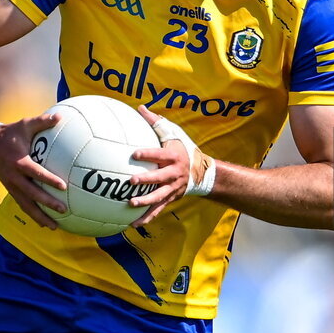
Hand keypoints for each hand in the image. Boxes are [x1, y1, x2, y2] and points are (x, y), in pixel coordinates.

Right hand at [0, 112, 66, 229]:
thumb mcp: (25, 124)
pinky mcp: (10, 190)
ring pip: (26, 205)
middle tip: (64, 209)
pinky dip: (33, 215)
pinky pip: (22, 205)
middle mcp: (14, 177)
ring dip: (40, 216)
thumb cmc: (11, 133)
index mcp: (19, 162)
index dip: (49, 180)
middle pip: (32, 194)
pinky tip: (45, 223)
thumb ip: (42, 121)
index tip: (63, 186)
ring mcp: (11, 186)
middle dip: (47, 203)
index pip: (36, 174)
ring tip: (55, 226)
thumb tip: (60, 116)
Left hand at [128, 105, 213, 226]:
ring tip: (131, 204)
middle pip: (160, 178)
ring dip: (146, 202)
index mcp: (174, 157)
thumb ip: (156, 122)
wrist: (203, 172)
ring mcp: (173, 188)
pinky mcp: (171, 198)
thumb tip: (140, 108)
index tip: (134, 153)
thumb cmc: (184, 149)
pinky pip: (158, 210)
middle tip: (131, 181)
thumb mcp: (174, 134)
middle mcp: (175, 174)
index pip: (161, 155)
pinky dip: (146, 217)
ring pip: (159, 196)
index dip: (148, 154)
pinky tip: (133, 224)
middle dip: (147, 180)